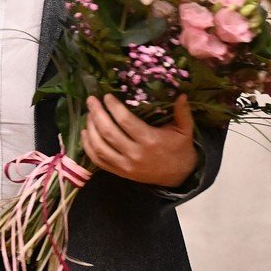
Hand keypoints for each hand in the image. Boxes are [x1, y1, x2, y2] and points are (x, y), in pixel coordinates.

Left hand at [80, 94, 196, 186]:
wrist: (179, 177)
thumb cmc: (180, 149)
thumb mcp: (185, 130)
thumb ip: (183, 112)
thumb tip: (182, 94)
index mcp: (150, 140)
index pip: (125, 121)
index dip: (113, 107)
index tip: (107, 96)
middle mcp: (135, 154)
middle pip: (108, 132)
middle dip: (97, 114)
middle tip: (91, 100)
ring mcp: (126, 165)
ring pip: (100, 147)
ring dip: (90, 129)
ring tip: (89, 114)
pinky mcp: (120, 172)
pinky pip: (99, 161)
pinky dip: (88, 147)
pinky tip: (85, 133)